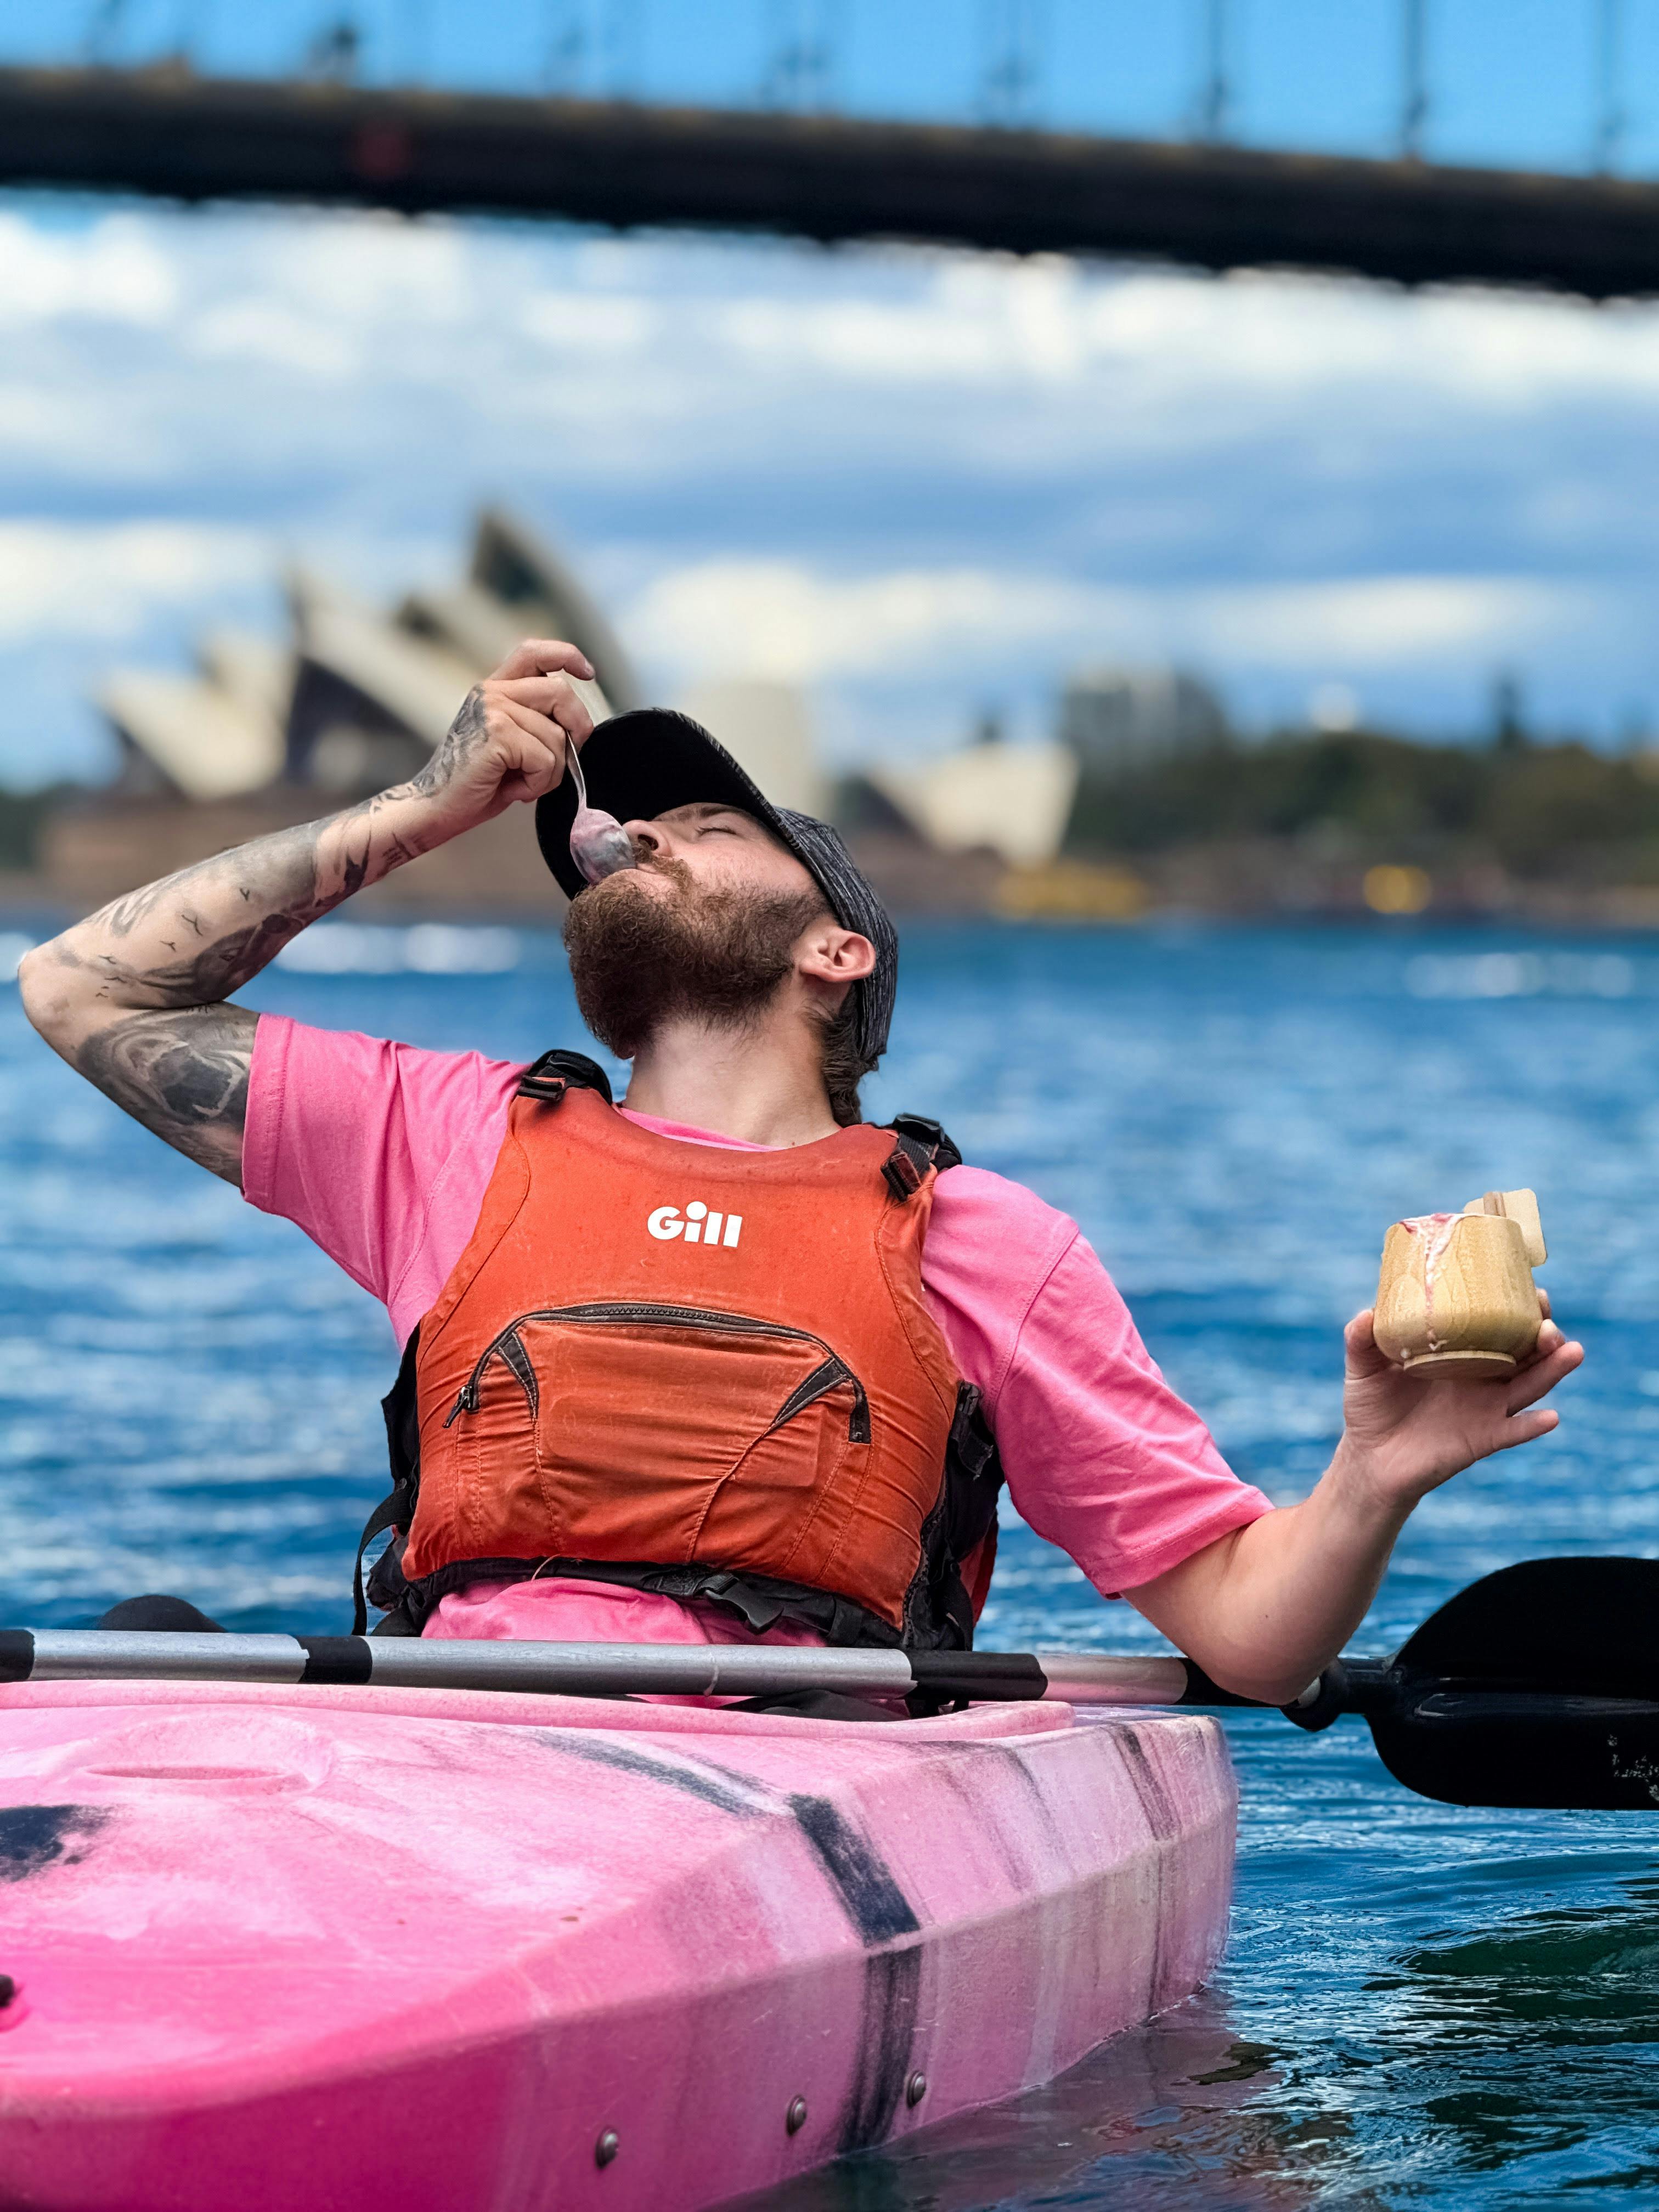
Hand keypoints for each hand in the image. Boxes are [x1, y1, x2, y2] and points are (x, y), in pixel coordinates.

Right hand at [409, 639, 595, 831]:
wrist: (437, 808)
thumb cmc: (476, 783)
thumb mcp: (511, 744)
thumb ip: (537, 723)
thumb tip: (579, 728)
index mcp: (496, 690)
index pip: (534, 653)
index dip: (567, 656)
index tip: (588, 673)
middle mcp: (492, 692)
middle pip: (560, 692)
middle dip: (576, 730)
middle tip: (562, 762)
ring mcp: (493, 709)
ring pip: (557, 735)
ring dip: (550, 771)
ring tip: (522, 783)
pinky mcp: (496, 733)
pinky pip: (545, 758)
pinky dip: (538, 783)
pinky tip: (515, 790)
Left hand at [1334, 1291, 1582, 1509]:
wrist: (1370, 1458)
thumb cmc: (1371, 1406)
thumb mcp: (1363, 1368)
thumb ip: (1361, 1340)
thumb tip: (1366, 1314)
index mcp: (1461, 1351)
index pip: (1499, 1324)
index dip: (1519, 1307)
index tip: (1533, 1289)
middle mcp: (1482, 1377)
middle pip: (1526, 1351)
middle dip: (1545, 1334)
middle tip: (1549, 1321)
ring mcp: (1486, 1408)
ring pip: (1529, 1386)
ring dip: (1553, 1370)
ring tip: (1572, 1351)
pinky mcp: (1482, 1439)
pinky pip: (1513, 1432)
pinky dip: (1532, 1426)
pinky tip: (1550, 1417)